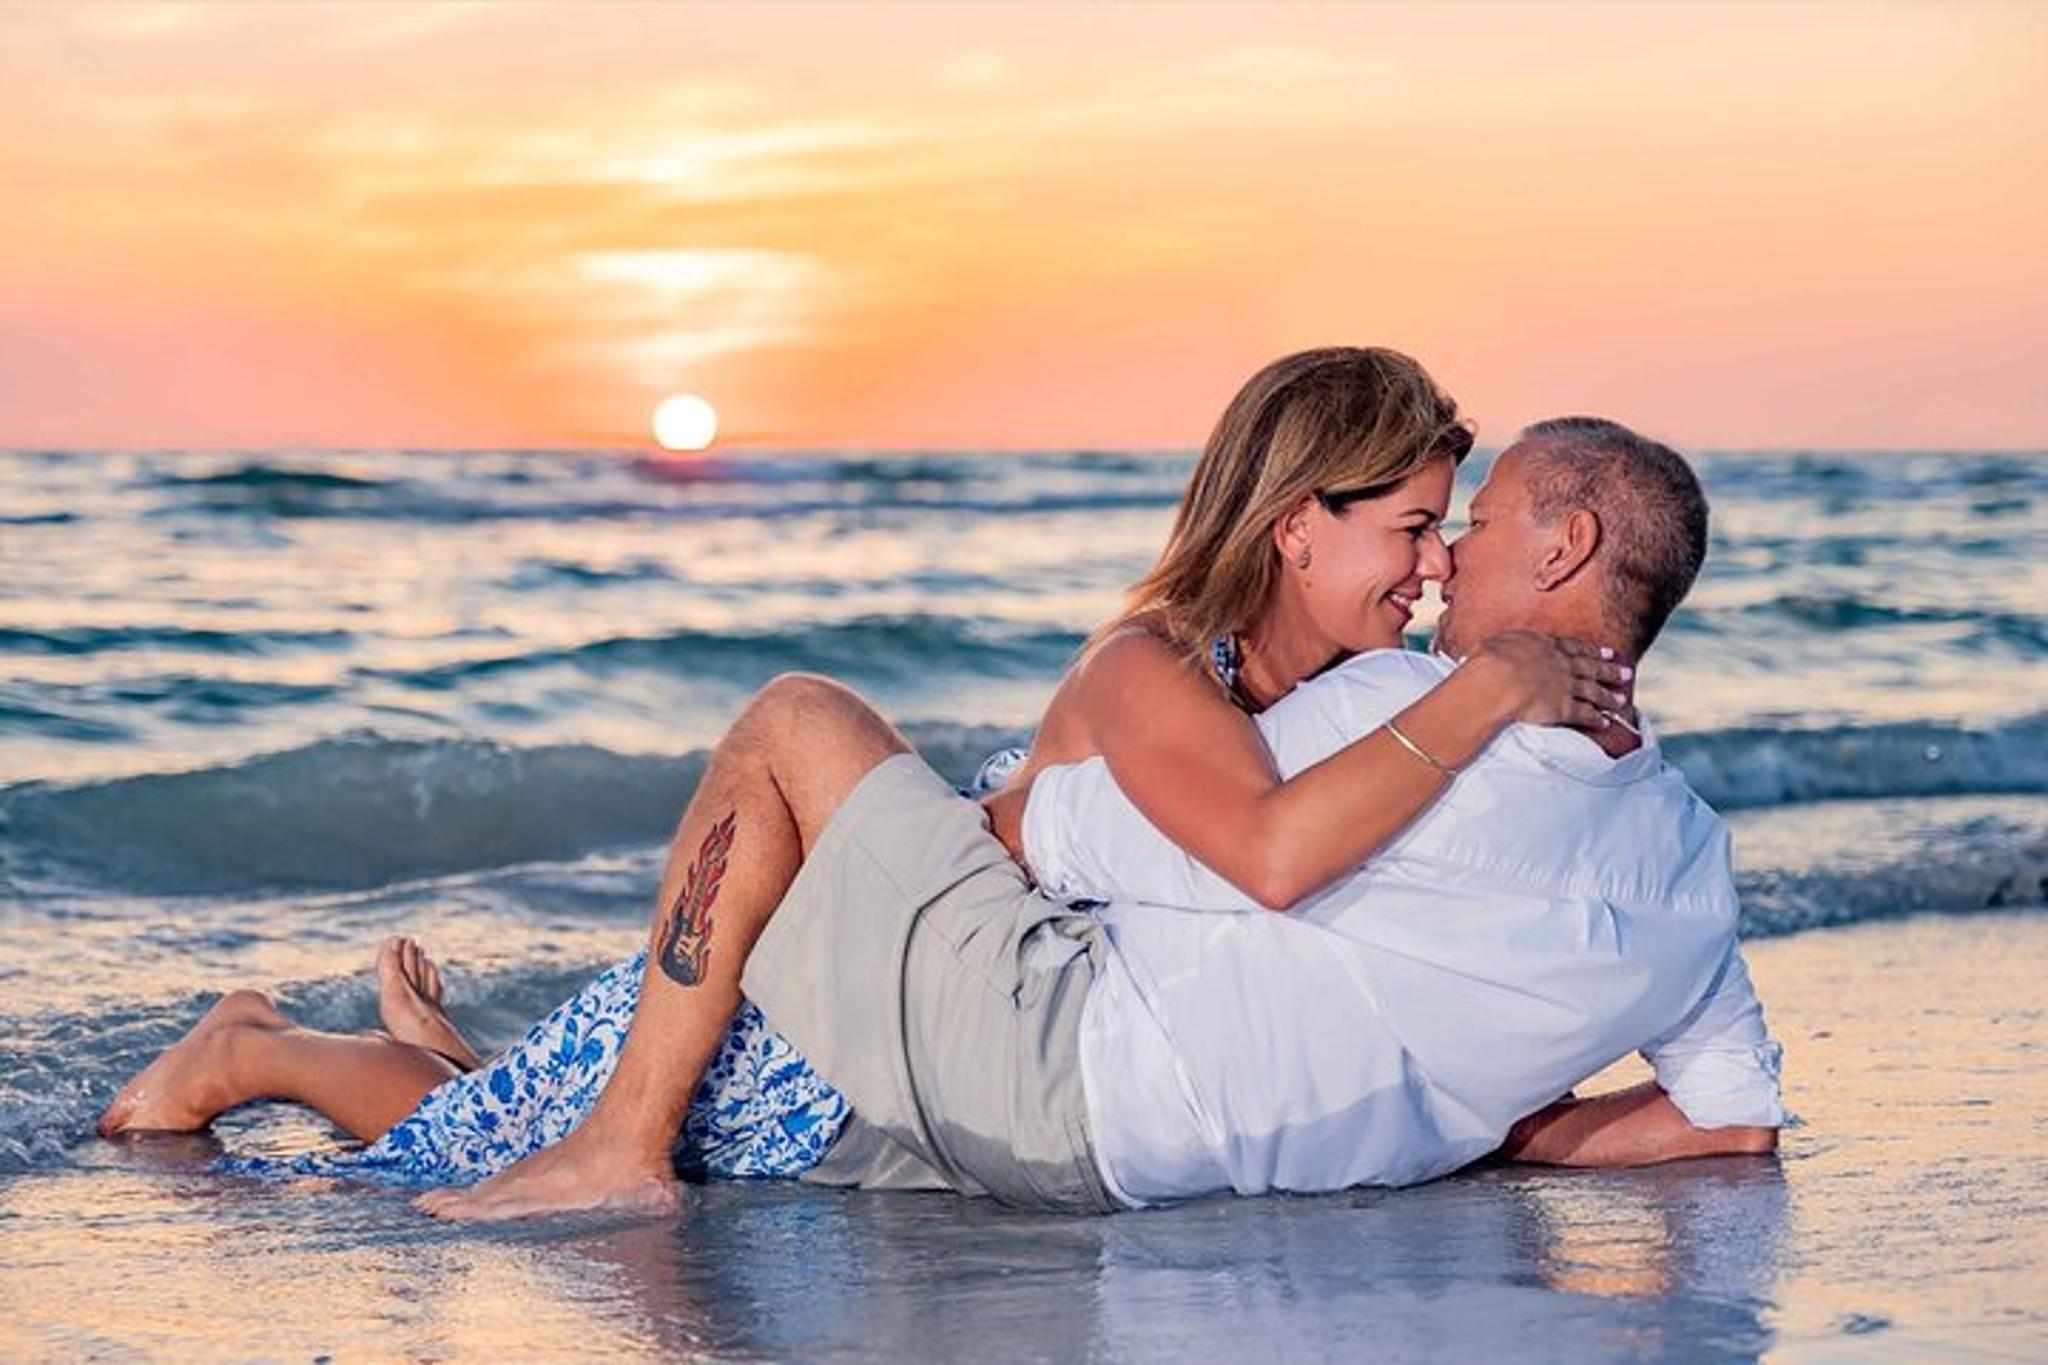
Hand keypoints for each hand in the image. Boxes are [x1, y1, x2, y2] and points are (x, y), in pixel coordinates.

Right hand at [1471, 631, 1632, 728]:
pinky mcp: (1564, 708)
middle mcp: (1560, 664)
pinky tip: (1605, 723)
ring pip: (1593, 691)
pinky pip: (1585, 714)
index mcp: (1544, 645)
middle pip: (1591, 667)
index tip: (1606, 651)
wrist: (1496, 680)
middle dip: (1610, 670)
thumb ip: (1501, 645)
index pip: (1574, 647)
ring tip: (1622, 700)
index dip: (1592, 650)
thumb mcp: (1494, 643)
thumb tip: (1490, 647)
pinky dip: (1596, 719)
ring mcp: (1565, 685)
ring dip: (1609, 696)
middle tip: (1626, 672)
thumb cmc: (1488, 660)